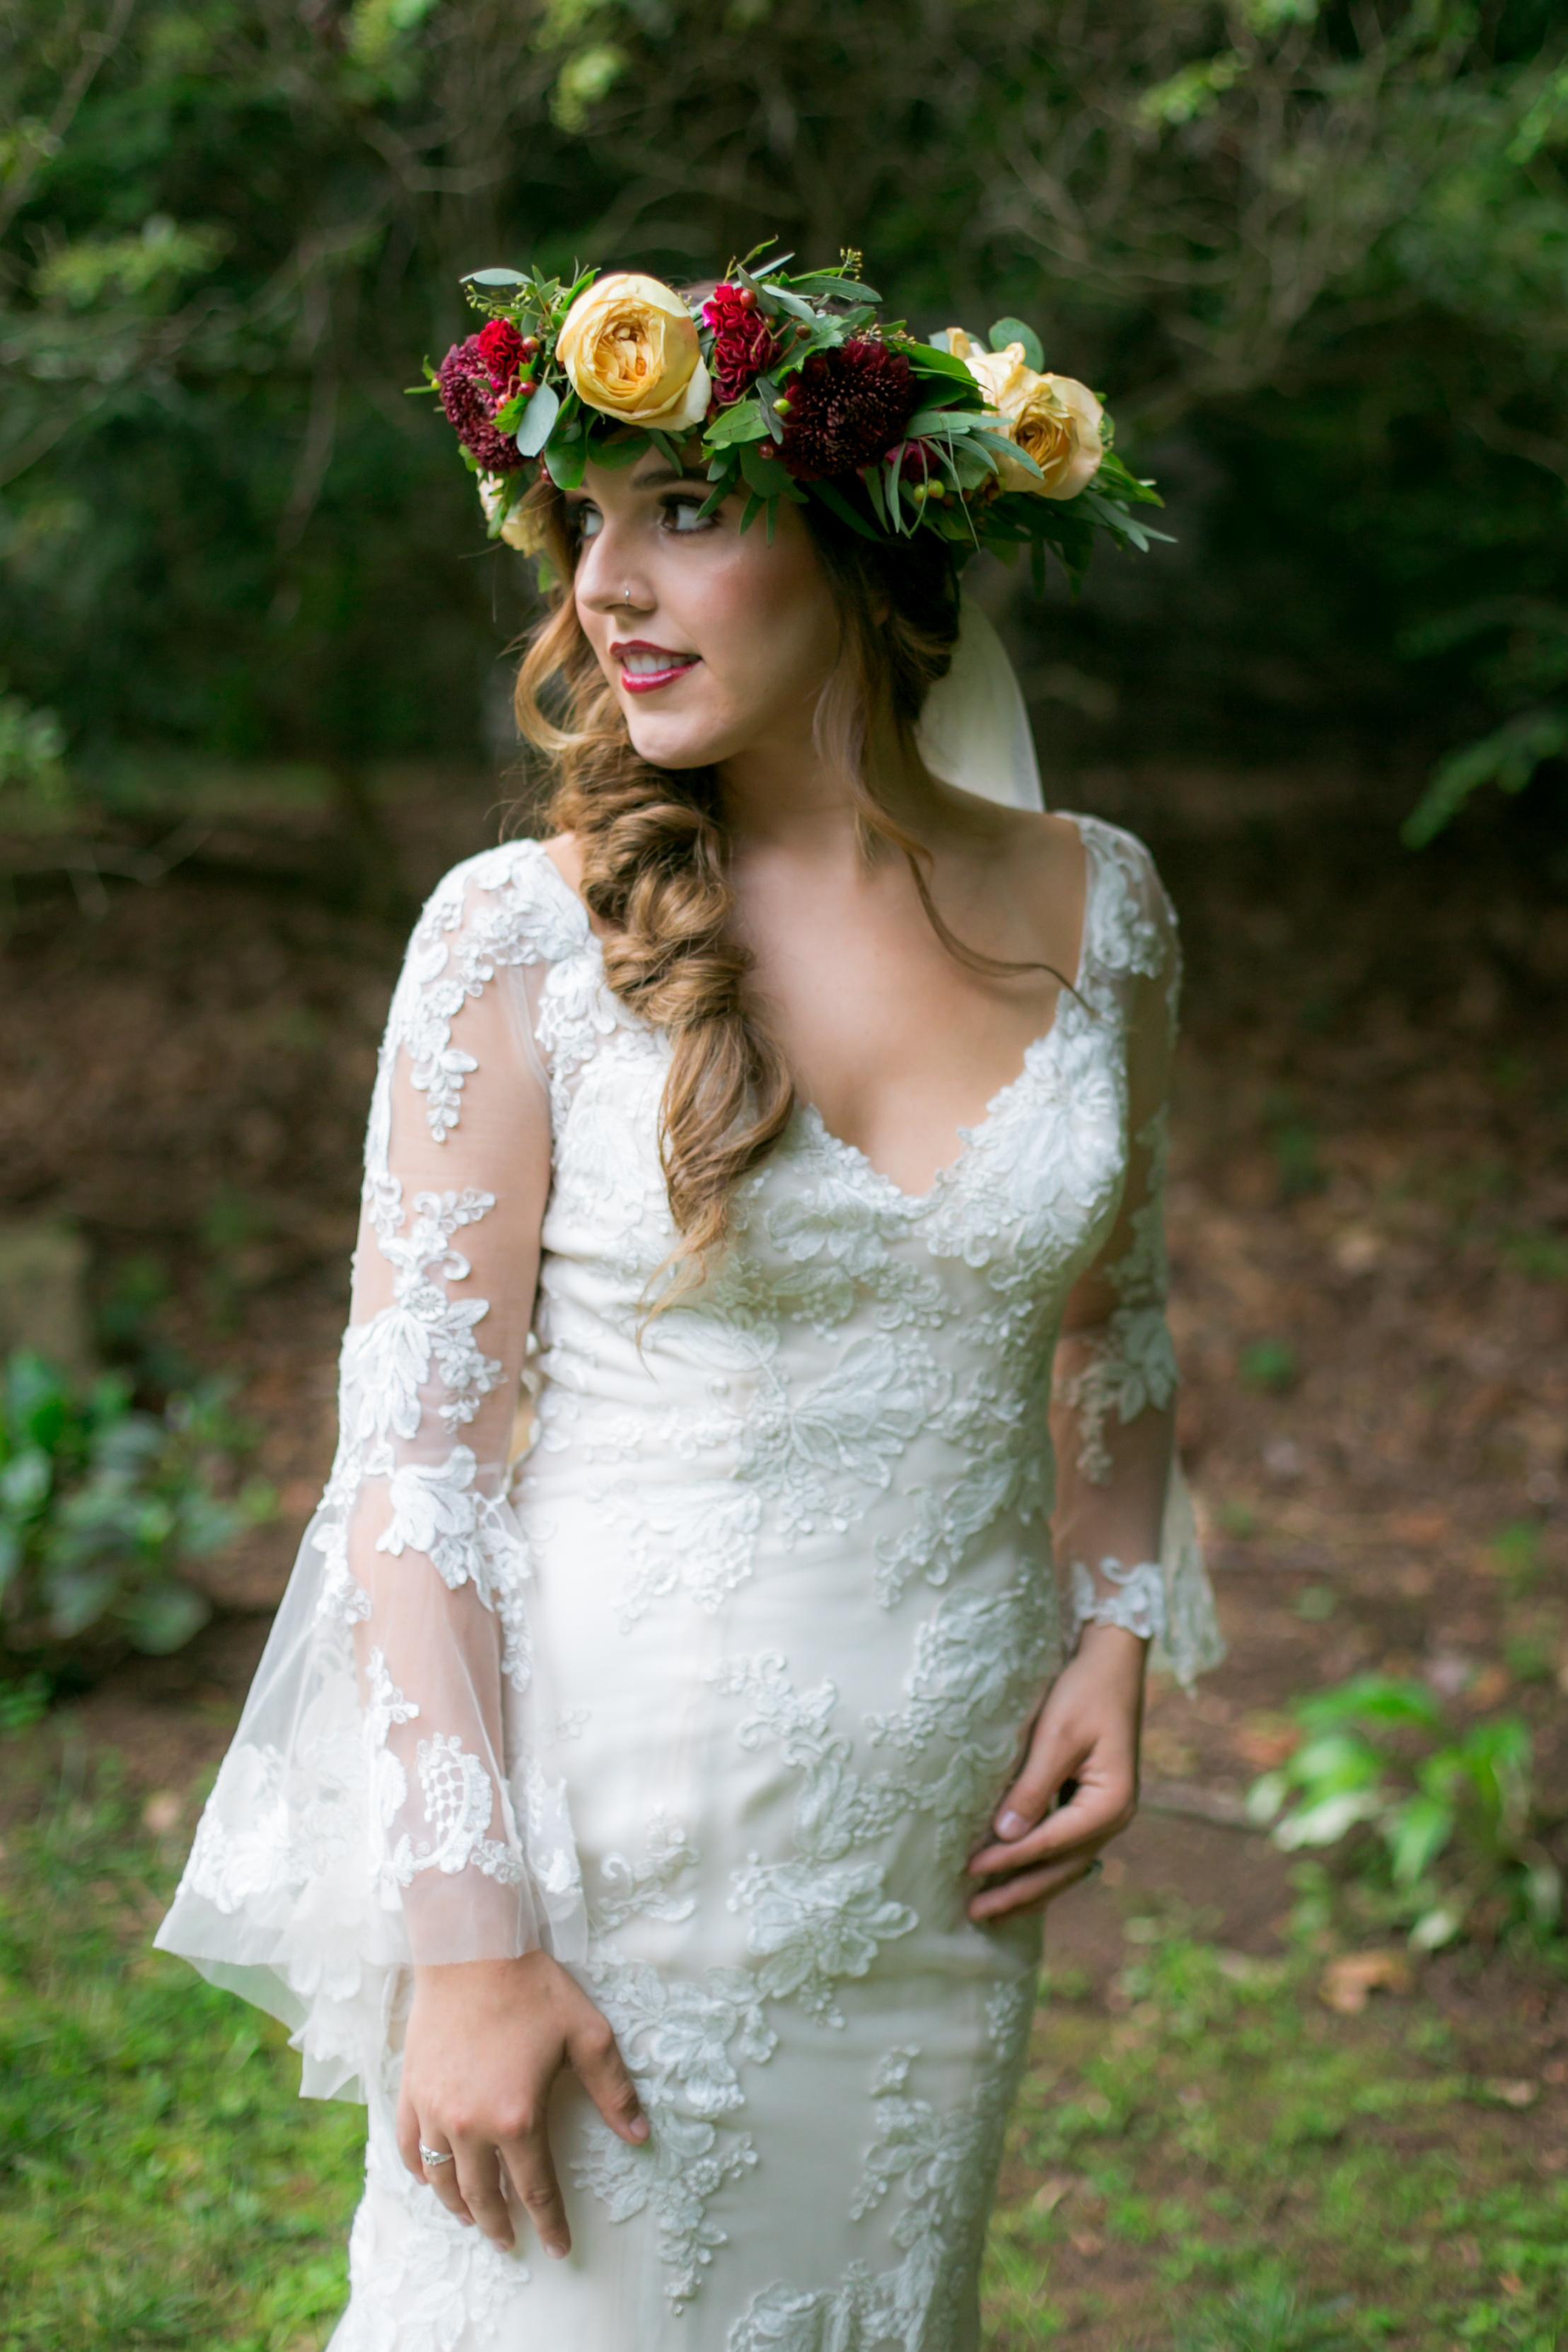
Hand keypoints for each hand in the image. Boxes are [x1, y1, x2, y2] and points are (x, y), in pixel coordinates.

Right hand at [396, 1949, 646, 2256]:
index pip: (535, 2190)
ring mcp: (433, 2111)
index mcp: (517, 2119)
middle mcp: (469, 2126)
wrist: (470, 1949)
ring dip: (459, 2207)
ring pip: (442, 2179)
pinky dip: (419, 2171)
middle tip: (512, 2244)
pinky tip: (430, 2179)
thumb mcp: (586, 2034)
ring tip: (473, 2220)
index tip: (559, 2249)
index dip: (550, 2224)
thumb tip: (640, 2135)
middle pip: (484, 2196)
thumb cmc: (532, 1988)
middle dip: (501, 2226)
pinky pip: (408, 2147)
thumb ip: (613, 2089)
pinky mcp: (410, 2090)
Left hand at [965, 1622, 1145, 1921]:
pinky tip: (1016, 1881)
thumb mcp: (1055, 1735)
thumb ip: (1032, 1787)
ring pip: (1064, 1866)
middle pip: (1061, 1868)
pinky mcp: (1094, 1806)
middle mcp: (1114, 1818)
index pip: (1051, 1842)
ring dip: (1028, 1889)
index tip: (970, 1871)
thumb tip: (1006, 1835)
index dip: (1009, 1859)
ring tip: (990, 1911)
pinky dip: (1040, 1868)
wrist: (1112, 1664)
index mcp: (1111, 1803)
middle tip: (975, 1914)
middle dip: (1018, 1893)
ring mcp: (1107, 1816)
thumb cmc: (1084, 1692)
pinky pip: (1065, 1849)